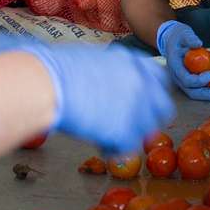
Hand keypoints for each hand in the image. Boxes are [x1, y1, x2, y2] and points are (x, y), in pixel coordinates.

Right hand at [18, 42, 174, 152]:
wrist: (46, 84)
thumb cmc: (55, 67)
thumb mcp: (90, 59)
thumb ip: (107, 72)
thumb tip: (103, 81)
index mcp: (132, 61)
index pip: (159, 78)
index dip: (150, 92)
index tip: (138, 100)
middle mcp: (141, 82)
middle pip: (163, 107)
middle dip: (148, 118)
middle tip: (127, 125)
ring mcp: (137, 107)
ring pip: (146, 131)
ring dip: (129, 135)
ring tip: (105, 136)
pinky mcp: (126, 131)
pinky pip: (127, 148)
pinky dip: (113, 149)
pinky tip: (98, 145)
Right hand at [156, 20, 209, 101]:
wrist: (173, 40)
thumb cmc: (178, 37)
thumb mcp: (183, 33)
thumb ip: (189, 38)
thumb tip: (198, 43)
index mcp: (175, 67)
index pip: (186, 80)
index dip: (199, 80)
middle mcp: (179, 77)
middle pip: (193, 92)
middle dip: (209, 94)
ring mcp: (186, 79)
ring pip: (199, 91)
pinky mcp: (193, 78)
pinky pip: (204, 85)